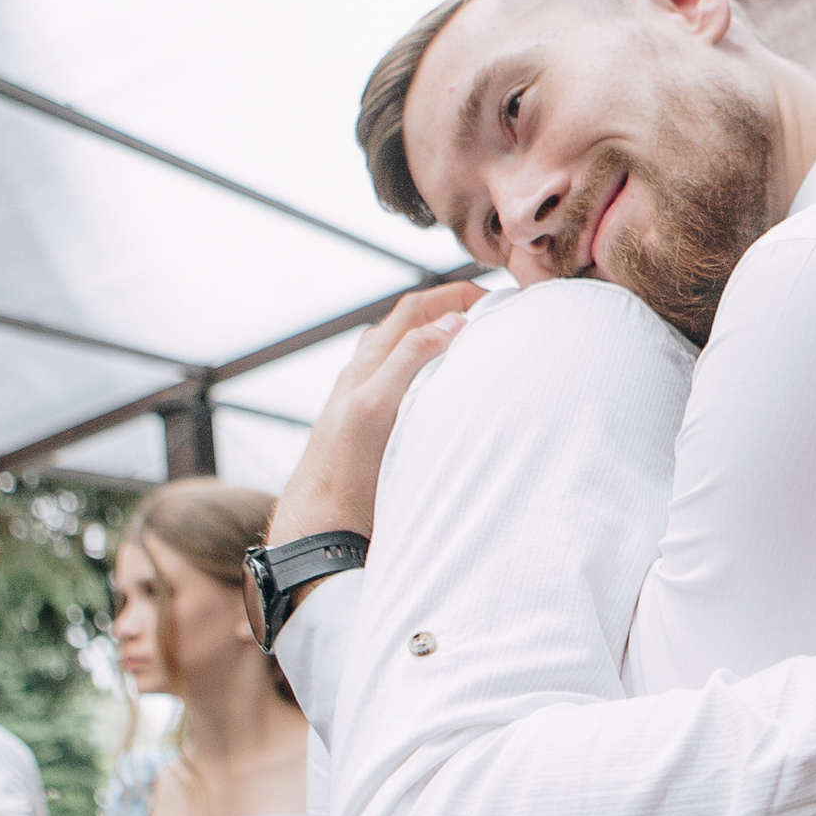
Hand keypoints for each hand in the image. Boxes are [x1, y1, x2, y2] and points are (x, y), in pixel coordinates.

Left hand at [268, 285, 481, 546]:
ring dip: (440, 341)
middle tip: (491, 315)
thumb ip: (410, 359)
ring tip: (475, 346)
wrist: (322, 521)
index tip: (492, 297)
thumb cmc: (346, 466)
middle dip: (450, 310)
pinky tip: (448, 394)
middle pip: (410, 326)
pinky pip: (407, 386)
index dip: (452, 294)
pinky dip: (433, 374)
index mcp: (368, 362)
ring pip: (407, 355)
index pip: (414, 309)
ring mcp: (370, 401)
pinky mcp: (376, 429)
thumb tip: (453, 321)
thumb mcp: (377, 404)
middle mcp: (367, 375)